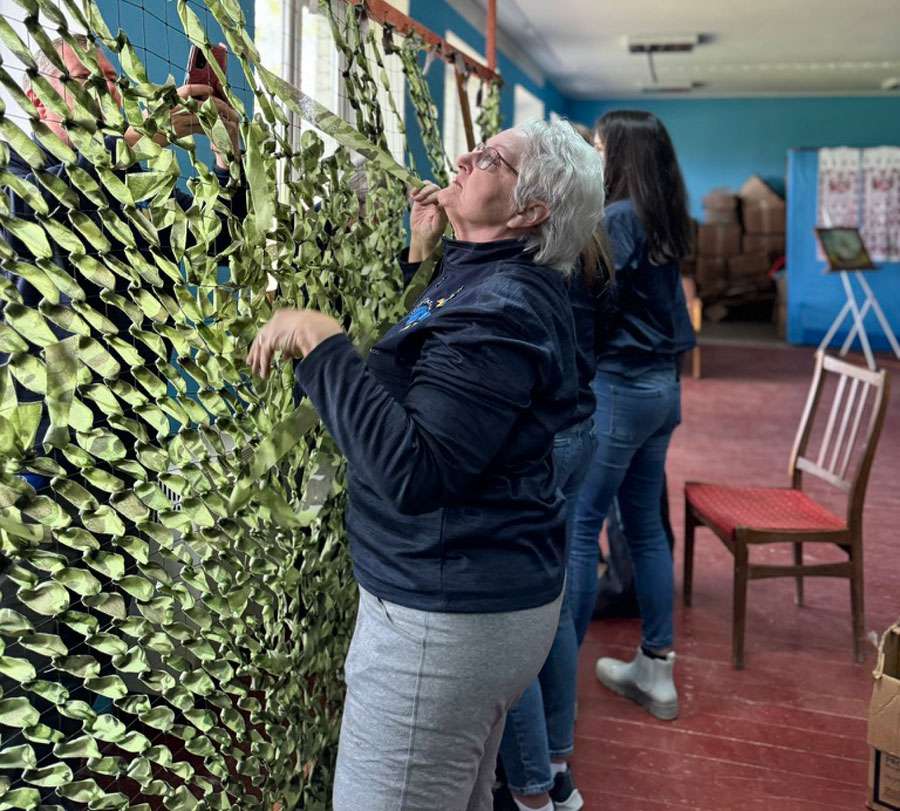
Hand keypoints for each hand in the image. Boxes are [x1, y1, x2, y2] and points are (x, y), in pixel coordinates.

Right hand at [124, 84, 240, 166]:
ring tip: (227, 119)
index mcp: (168, 99)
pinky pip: (199, 128)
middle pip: (199, 103)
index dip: (200, 88)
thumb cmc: (148, 123)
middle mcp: (174, 107)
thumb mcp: (159, 110)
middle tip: (227, 108)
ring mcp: (176, 119)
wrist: (139, 137)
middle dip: (215, 105)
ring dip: (216, 118)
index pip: (187, 89)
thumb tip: (190, 104)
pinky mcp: (179, 131)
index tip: (211, 89)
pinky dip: (209, 129)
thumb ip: (173, 105)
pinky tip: (217, 131)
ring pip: (202, 116)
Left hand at [246, 309, 342, 377]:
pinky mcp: (271, 341)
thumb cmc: (323, 331)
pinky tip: (264, 374)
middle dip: (258, 349)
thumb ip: (304, 341)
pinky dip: (264, 365)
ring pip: (261, 345)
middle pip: (264, 335)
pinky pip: (264, 355)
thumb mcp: (314, 333)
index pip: (278, 328)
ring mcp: (273, 330)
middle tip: (254, 359)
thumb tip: (295, 354)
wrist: (318, 331)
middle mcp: (278, 320)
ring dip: (258, 359)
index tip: (282, 355)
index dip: (277, 342)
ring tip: (255, 370)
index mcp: (289, 315)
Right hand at [409, 182, 446, 260]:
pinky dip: (416, 189)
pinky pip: (420, 189)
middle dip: (425, 191)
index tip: (424, 202)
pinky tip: (412, 195)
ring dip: (420, 189)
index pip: (441, 195)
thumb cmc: (431, 234)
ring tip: (414, 197)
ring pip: (428, 186)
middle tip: (417, 200)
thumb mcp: (436, 228)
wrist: (422, 235)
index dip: (432, 195)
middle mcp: (438, 201)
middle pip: (435, 188)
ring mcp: (430, 199)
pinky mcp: (421, 199)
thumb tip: (440, 205)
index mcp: (444, 207)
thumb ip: (439, 217)